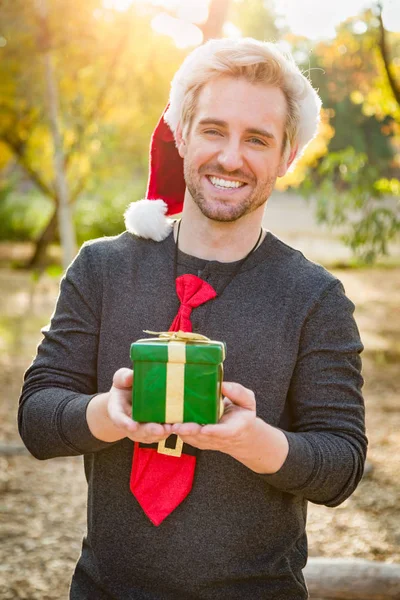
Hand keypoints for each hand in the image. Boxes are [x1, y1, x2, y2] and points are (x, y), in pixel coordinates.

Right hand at [87, 368, 171, 443]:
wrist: (128, 399)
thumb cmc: (124, 387)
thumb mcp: (121, 379)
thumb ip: (123, 377)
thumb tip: (130, 376)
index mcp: (117, 410)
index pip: (119, 418)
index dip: (125, 423)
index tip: (132, 426)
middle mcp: (128, 424)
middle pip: (137, 431)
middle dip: (149, 431)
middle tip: (160, 430)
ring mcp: (139, 429)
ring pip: (149, 436)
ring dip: (160, 434)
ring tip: (171, 428)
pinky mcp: (151, 430)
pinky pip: (158, 434)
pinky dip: (167, 432)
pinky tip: (176, 427)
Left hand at [171, 381, 288, 472]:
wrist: (241, 436)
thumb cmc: (243, 414)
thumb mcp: (248, 401)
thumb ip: (238, 393)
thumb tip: (222, 385)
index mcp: (234, 429)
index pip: (224, 432)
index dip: (214, 431)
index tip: (205, 428)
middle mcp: (218, 438)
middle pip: (202, 437)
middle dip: (189, 431)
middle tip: (177, 426)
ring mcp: (207, 441)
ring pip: (192, 438)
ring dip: (180, 432)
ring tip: (167, 422)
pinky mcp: (198, 441)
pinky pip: (186, 437)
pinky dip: (177, 431)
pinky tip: (166, 422)